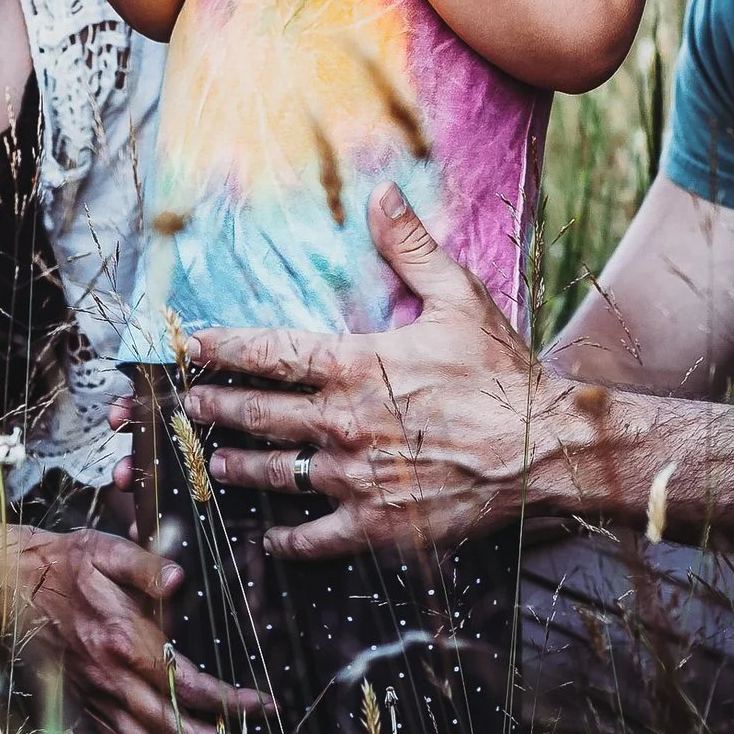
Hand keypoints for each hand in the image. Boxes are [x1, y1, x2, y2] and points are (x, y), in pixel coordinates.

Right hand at [12, 525, 270, 733]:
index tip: (263, 705)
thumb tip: (178, 578)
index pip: (186, 684)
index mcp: (124, 641)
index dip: (227, 701)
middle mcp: (112, 680)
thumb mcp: (106, 550)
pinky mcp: (90, 709)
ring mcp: (100, 700)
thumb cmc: (67, 564)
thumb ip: (146, 565)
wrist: (13, 584)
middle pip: (173, 731)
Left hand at [185, 184, 563, 557]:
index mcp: (356, 366)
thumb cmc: (501, 374)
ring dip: (241, 467)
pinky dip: (289, 541)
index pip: (271, 352)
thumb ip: (411, 246)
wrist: (544, 449)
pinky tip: (272, 540)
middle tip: (190, 407)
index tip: (193, 345)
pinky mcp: (379, 526)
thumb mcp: (459, 297)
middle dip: (219, 408)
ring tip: (217, 462)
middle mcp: (345, 423)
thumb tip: (382, 193)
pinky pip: (318, 537)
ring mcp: (357, 479)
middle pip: (261, 415)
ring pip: (278, 476)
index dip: (225, 347)